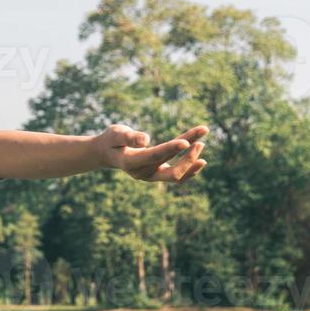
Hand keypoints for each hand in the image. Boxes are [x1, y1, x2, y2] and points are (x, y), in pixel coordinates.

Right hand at [94, 124, 208, 183]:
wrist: (107, 153)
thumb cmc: (111, 140)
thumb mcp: (115, 134)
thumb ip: (129, 137)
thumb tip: (146, 140)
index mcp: (131, 162)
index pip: (155, 156)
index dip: (171, 149)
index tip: (186, 141)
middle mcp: (142, 173)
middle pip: (170, 171)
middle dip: (187, 159)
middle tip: (200, 142)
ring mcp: (150, 176)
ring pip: (176, 174)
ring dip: (191, 161)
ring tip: (202, 143)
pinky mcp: (157, 174)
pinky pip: (176, 175)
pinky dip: (189, 168)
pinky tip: (200, 159)